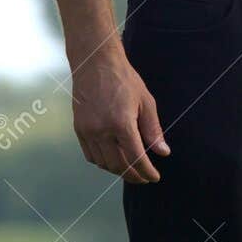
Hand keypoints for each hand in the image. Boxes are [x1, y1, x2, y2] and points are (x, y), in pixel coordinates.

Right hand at [72, 53, 169, 182]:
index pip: (136, 158)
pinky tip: (113, 159)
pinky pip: (90, 155)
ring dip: (118, 171)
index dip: (147, 172)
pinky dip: (103, 162)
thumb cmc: (124, 80)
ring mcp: (87, 131)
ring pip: (103, 163)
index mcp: (121, 124)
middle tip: (144, 177)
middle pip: (118, 165)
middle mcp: (101, 131)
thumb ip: (153, 130)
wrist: (95, 63)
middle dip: (133, 175)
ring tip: (130, 170)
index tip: (154, 178)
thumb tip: (163, 152)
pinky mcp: (79, 129)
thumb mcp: (146, 102)